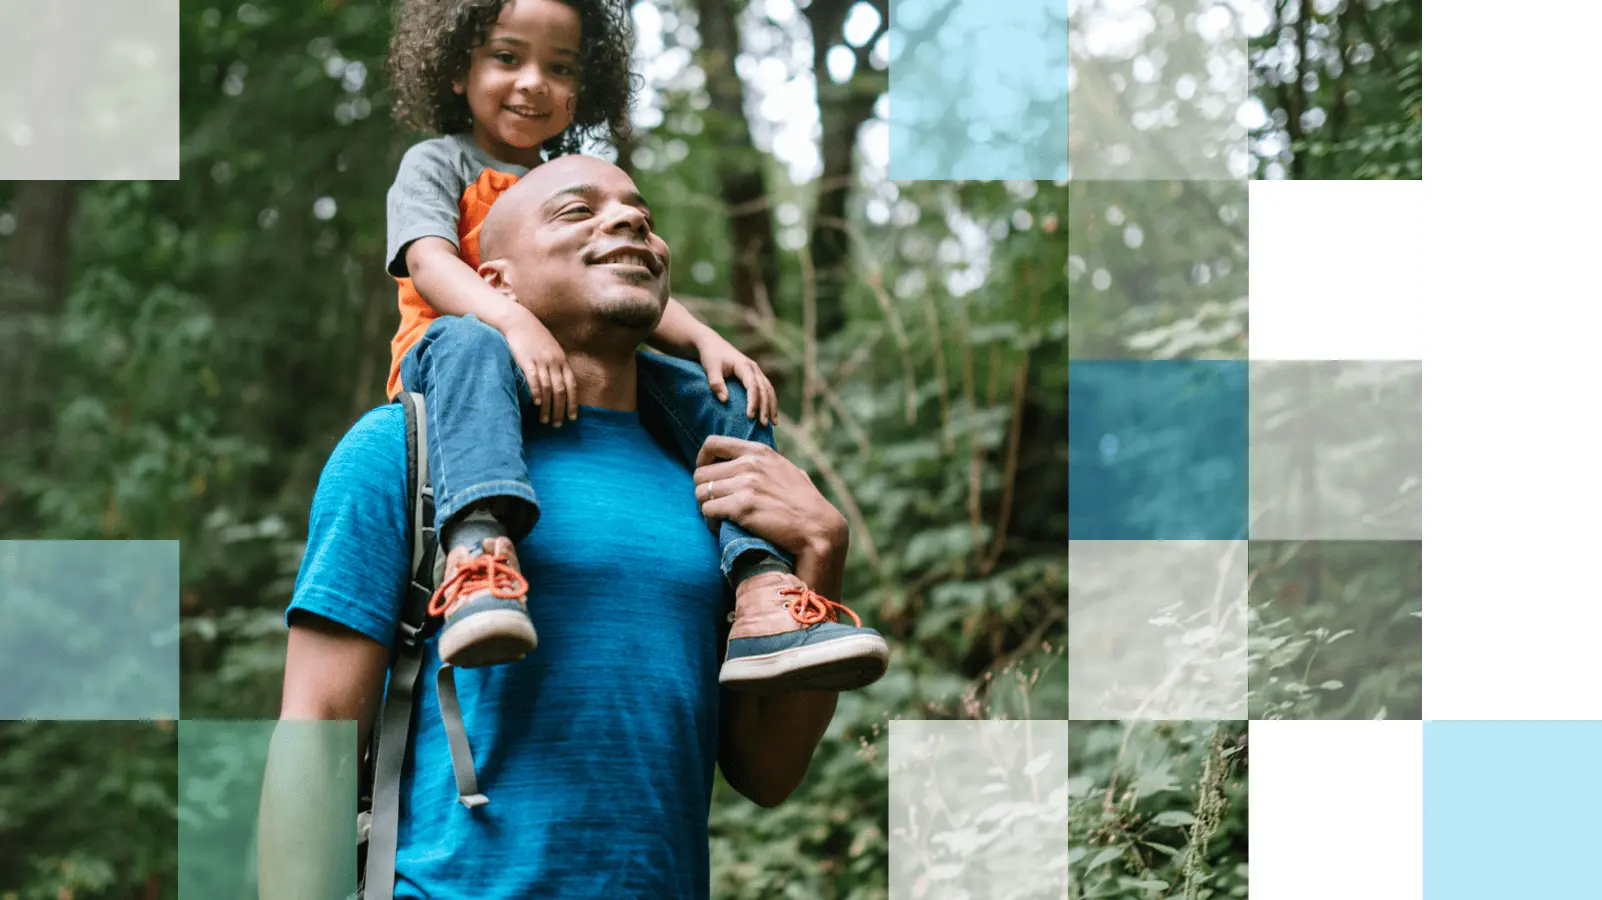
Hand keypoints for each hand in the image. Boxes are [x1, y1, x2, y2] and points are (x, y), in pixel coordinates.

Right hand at [502, 310, 575, 425]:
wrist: (518, 321)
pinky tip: (536, 403)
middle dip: (560, 410)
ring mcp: (540, 360)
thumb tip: (560, 385)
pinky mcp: (526, 359)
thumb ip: (556, 366)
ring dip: (548, 407)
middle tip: (557, 425)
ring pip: (548, 388)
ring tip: (545, 420)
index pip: (572, 385)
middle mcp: (554, 361)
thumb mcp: (551, 350)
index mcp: (562, 360)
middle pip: (561, 390)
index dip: (573, 403)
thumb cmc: (534, 337)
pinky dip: (536, 392)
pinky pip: (533, 378)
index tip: (572, 418)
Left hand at [693, 436, 845, 557]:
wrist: (817, 526)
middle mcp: (749, 464)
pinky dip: (711, 522)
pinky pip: (708, 511)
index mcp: (758, 451)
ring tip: (719, 518)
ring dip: (706, 508)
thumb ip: (762, 462)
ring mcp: (745, 485)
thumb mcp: (785, 468)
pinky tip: (722, 527)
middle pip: (700, 473)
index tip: (708, 476)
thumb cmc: (804, 501)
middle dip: (703, 490)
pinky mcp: (742, 508)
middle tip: (715, 504)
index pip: (711, 444)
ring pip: (700, 493)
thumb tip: (744, 460)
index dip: (702, 461)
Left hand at [696, 333, 776, 426]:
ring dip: (772, 406)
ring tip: (773, 423)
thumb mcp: (710, 368)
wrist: (711, 343)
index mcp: (744, 365)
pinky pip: (766, 389)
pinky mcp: (754, 375)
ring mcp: (756, 371)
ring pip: (769, 389)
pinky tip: (770, 414)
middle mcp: (753, 368)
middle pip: (765, 389)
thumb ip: (716, 383)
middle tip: (763, 424)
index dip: (753, 402)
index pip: (753, 386)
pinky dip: (770, 401)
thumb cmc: (710, 356)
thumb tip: (725, 400)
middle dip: (765, 407)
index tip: (750, 416)